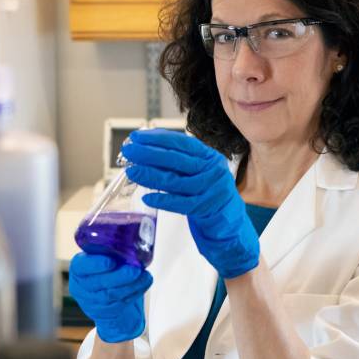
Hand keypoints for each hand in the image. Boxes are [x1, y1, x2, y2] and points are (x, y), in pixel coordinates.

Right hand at [68, 252, 152, 342]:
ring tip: (144, 275)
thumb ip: (108, 250)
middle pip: (99, 282)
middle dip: (119, 276)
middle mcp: (82, 286)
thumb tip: (131, 235)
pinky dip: (136, 291)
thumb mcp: (100, 258)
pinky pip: (122, 302)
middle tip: (134, 270)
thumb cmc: (104, 271)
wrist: (104, 298)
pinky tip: (145, 282)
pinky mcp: (107, 311)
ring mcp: (93, 301)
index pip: (81, 266)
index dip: (95, 264)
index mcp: (78, 269)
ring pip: (112, 294)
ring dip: (132, 284)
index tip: (110, 261)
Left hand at [122, 129, 259, 278]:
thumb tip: (145, 152)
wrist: (229, 221)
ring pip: (175, 180)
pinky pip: (180, 203)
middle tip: (129, 151)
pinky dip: (162, 201)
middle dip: (148, 154)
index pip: (180, 142)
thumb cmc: (208, 194)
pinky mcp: (207, 208)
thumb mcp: (197, 173)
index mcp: (209, 156)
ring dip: (150, 176)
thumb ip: (178, 164)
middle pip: (175, 159)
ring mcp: (211, 188)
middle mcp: (212, 169)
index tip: (137, 137)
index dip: (157, 138)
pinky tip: (148, 198)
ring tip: (132, 172)